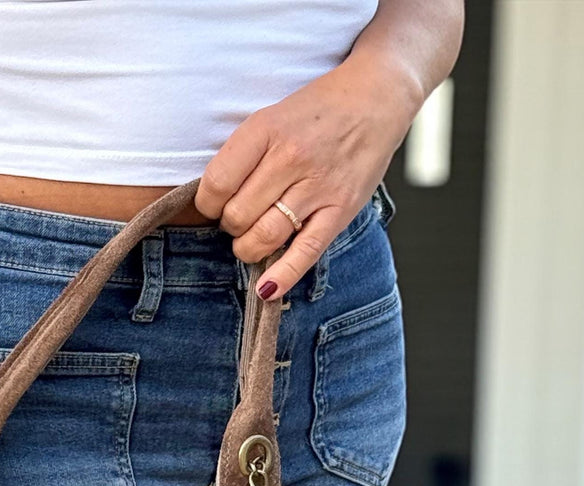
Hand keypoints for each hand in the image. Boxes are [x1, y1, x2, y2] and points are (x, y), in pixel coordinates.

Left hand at [194, 52, 422, 298]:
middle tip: (241, 217)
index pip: (216, 184)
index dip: (207, 204)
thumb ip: (244, 155)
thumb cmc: (316, 111)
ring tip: (253, 239)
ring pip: (264, 237)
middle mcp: (291, 157)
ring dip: (248, 248)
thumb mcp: (271, 116)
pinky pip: (305, 252)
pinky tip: (267, 290)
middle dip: (230, 225)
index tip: (215, 204)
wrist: (376, 97)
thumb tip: (215, 202)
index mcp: (266, 129)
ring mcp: (318, 186)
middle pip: (237, 216)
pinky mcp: (341, 209)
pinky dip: (283, 276)